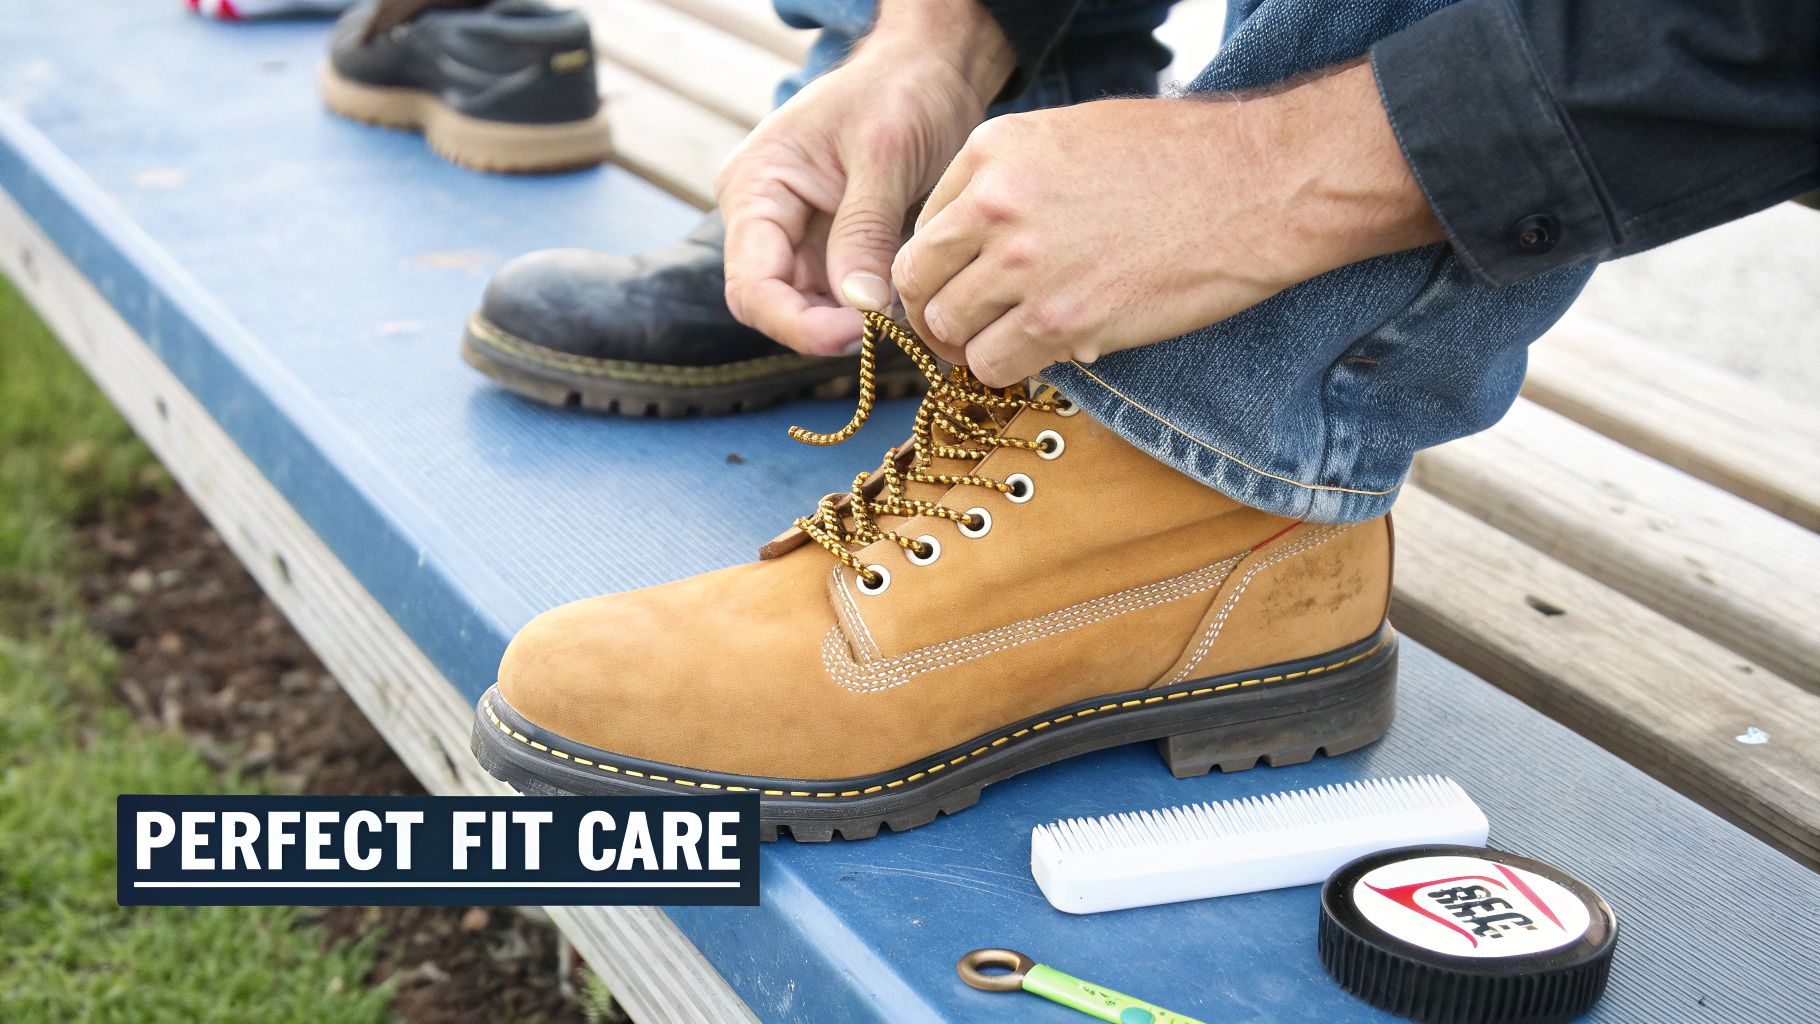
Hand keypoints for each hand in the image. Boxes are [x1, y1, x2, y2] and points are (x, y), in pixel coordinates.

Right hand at [715, 0, 1012, 354]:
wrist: (931, 70)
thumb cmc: (903, 91)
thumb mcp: (886, 154)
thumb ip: (866, 229)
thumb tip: (860, 307)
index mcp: (755, 186)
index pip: (752, 284)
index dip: (798, 323)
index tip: (858, 332)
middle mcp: (763, 218)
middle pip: (772, 305)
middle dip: (822, 327)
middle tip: (886, 331)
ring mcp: (795, 236)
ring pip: (806, 309)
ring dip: (849, 321)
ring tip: (904, 308)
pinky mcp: (829, 248)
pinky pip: (837, 297)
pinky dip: (867, 308)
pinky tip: (903, 300)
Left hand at [893, 61, 1443, 385]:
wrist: (1256, 186)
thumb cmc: (1177, 161)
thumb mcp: (1073, 137)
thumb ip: (1009, 180)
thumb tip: (969, 239)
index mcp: (994, 149)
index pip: (924, 225)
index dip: (942, 264)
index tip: (967, 283)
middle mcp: (995, 204)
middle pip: (919, 281)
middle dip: (939, 310)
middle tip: (971, 326)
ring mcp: (1025, 266)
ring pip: (948, 331)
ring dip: (973, 345)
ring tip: (1013, 340)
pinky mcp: (1062, 321)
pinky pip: (993, 365)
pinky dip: (1009, 369)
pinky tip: (1043, 353)